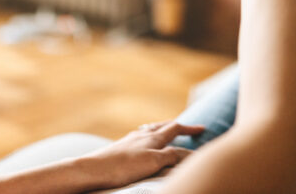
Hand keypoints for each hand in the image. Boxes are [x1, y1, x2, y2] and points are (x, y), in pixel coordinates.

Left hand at [87, 121, 203, 187]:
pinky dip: (148, 137)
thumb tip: (188, 152)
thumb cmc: (123, 166)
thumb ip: (171, 156)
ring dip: (161, 129)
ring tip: (165, 131)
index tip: (202, 128)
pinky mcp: (120, 148)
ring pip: (150, 130)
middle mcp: (142, 135)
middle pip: (163, 126)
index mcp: (153, 138)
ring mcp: (130, 140)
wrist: (93, 169)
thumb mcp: (153, 162)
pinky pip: (139, 138)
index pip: (176, 128)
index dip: (190, 129)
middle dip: (177, 126)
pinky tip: (142, 143)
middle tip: (186, 128)